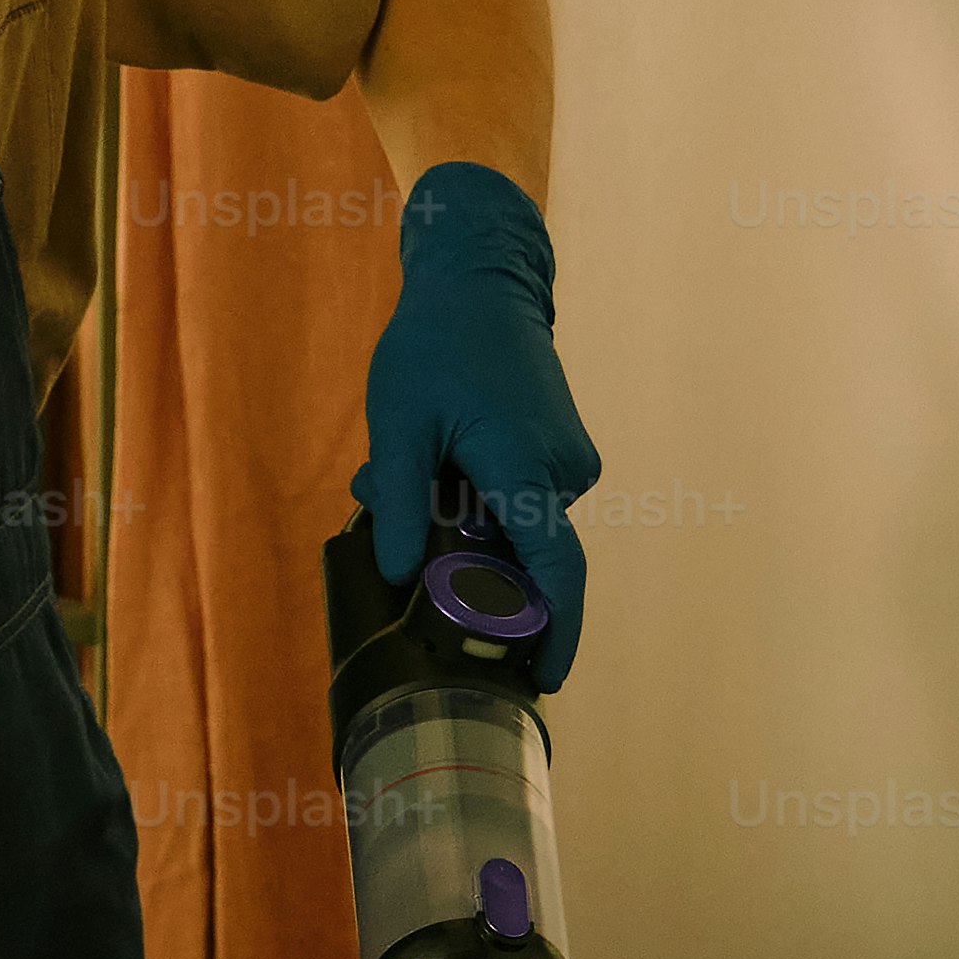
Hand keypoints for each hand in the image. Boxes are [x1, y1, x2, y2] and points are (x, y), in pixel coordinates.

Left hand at [357, 161, 601, 687]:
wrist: (482, 280)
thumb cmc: (434, 345)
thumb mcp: (398, 424)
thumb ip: (397, 502)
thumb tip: (396, 575)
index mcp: (525, 467)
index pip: (556, 571)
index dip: (555, 631)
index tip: (545, 677)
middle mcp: (562, 472)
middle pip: (517, 552)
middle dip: (457, 554)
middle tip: (390, 509)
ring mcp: (569, 460)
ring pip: (514, 524)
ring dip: (458, 517)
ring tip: (404, 464)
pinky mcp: (562, 450)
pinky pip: (520, 497)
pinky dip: (477, 494)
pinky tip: (436, 456)